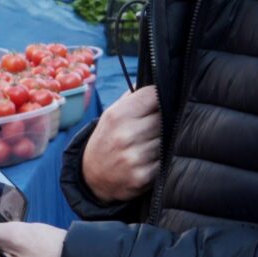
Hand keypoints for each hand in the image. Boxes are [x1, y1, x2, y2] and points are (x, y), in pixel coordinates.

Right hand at [80, 86, 160, 203]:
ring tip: (151, 141)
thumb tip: (156, 80)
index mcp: (118, 115)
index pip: (154, 95)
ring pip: (166, 139)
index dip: (160, 96)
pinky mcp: (142, 176)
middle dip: (163, 119)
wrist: (91, 177)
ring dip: (163, 140)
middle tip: (157, 123)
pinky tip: (150, 158)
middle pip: (163, 118)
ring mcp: (134, 157)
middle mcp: (125, 135)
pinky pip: (164, 160)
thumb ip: (133, 97)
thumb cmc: (106, 139)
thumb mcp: (111, 114)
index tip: (161, 100)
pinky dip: (161, 158)